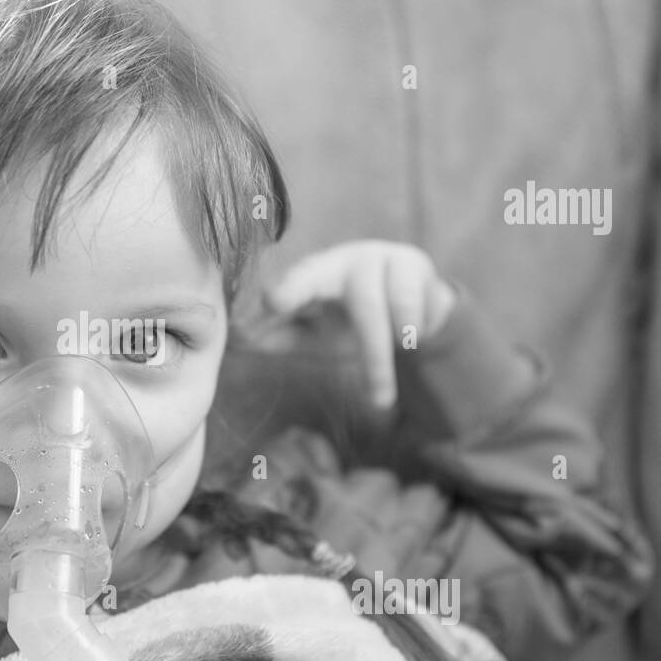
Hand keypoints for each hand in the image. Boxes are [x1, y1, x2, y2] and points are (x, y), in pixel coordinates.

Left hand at [263, 241, 456, 408]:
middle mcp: (352, 259)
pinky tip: (412, 338)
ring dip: (399, 357)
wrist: (407, 306)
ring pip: (400, 315)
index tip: (275, 302)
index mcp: (318, 272)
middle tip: (379, 402)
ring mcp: (388, 258)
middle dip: (376, 359)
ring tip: (385, 387)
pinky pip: (423, 314)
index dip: (292, 289)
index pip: (303, 279)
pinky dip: (418, 336)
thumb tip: (237, 340)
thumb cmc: (344, 321)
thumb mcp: (311, 336)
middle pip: (367, 309)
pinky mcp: (419, 268)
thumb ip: (276, 338)